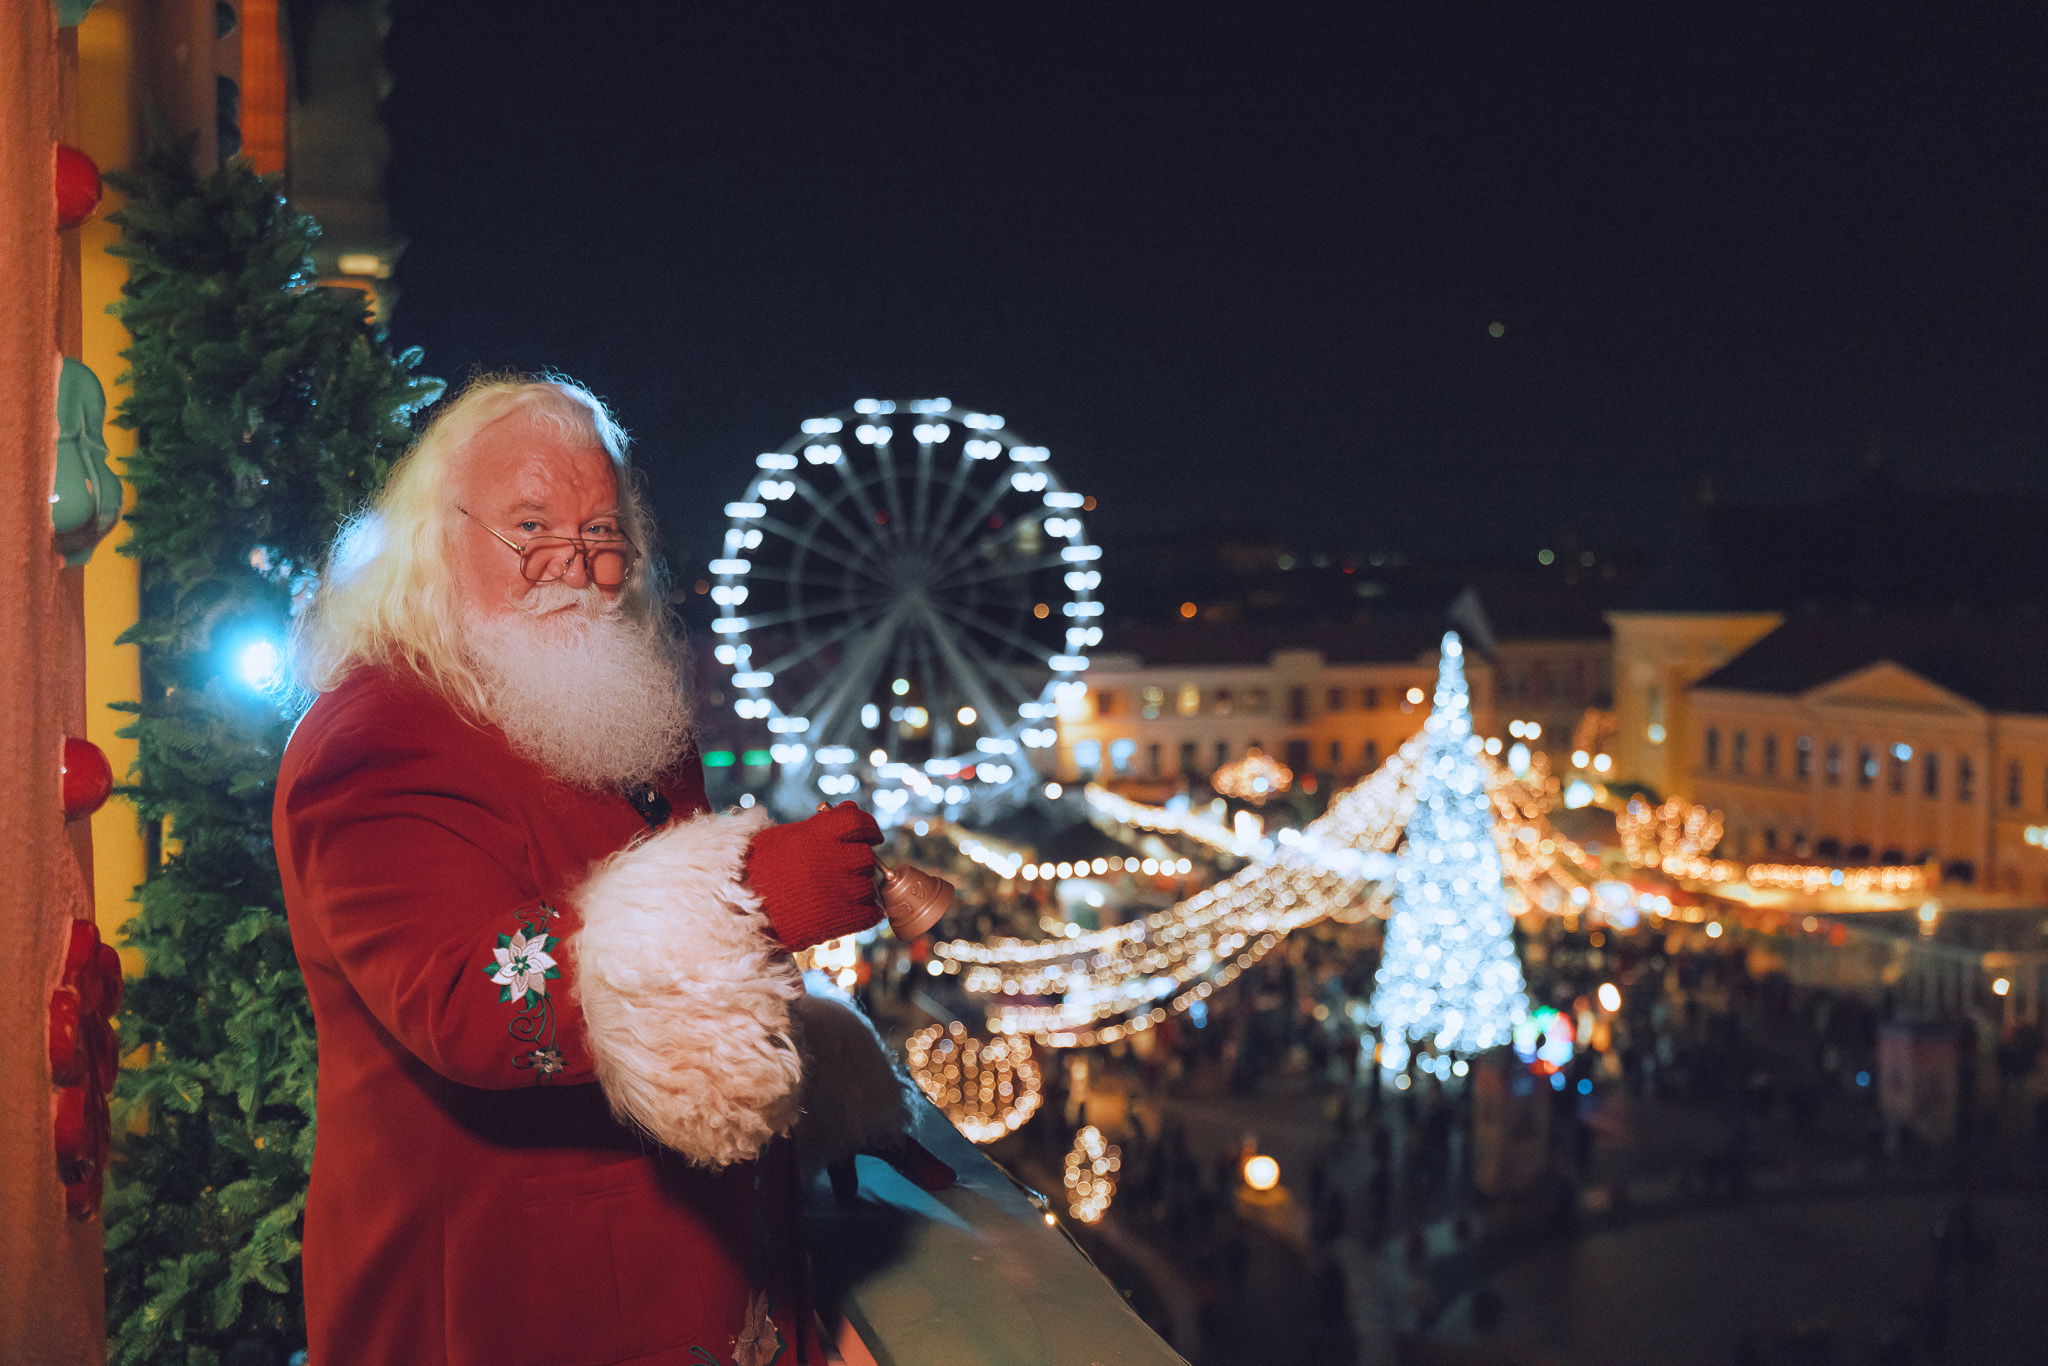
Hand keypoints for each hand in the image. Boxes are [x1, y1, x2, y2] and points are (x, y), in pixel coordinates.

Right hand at [744, 802, 885, 951]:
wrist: (734, 911)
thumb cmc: (757, 872)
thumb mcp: (782, 839)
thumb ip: (819, 826)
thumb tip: (851, 809)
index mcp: (813, 835)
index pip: (857, 821)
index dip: (868, 827)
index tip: (871, 836)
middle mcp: (828, 860)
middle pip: (865, 857)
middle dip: (857, 864)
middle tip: (843, 872)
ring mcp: (834, 891)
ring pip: (868, 887)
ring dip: (860, 890)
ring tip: (839, 895)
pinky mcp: (835, 921)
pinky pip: (870, 914)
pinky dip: (867, 913)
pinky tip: (853, 912)